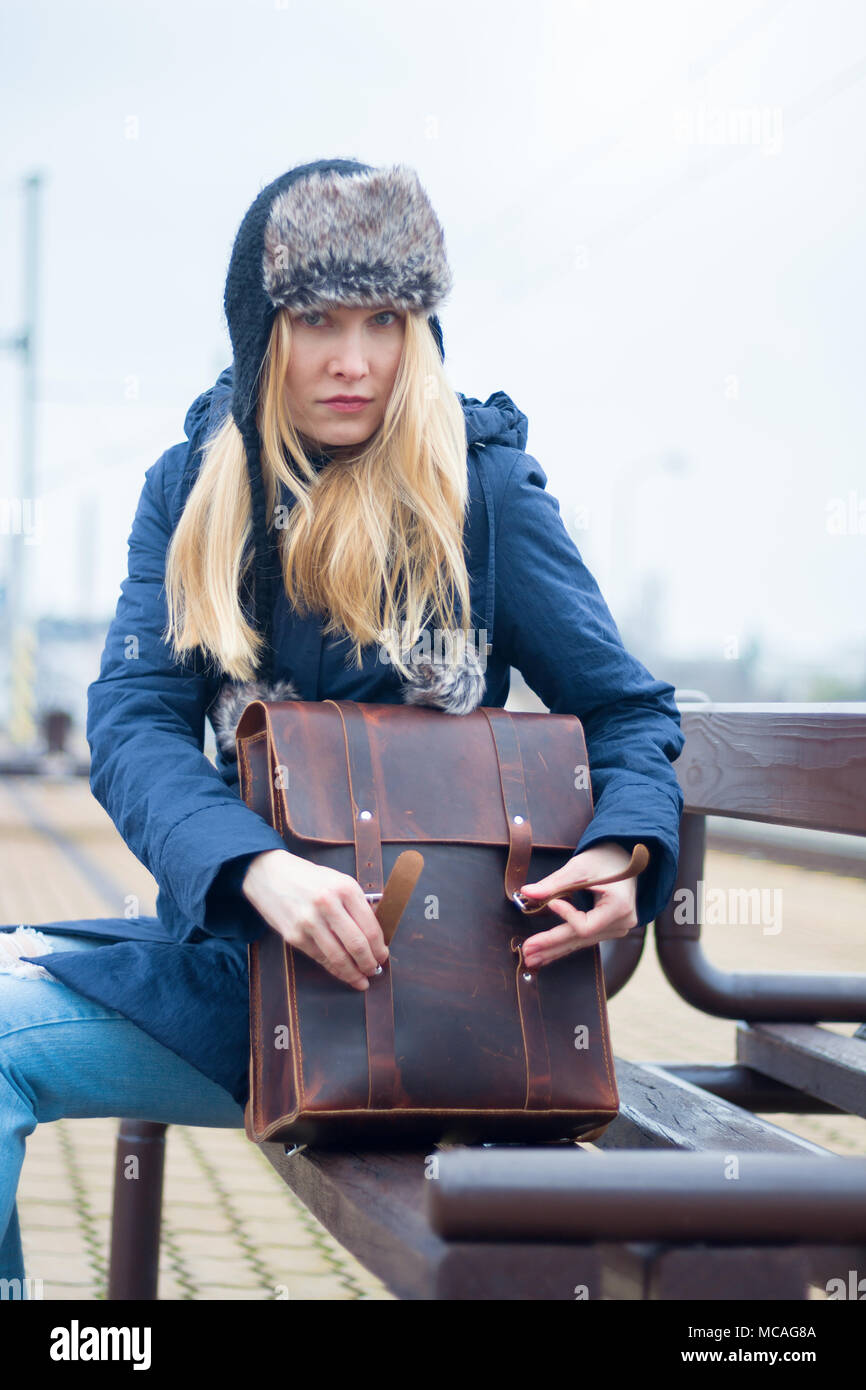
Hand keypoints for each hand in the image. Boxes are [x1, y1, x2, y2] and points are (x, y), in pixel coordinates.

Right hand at [241, 849, 388, 990]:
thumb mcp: (338, 880)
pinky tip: (342, 973)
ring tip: (361, 980)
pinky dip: (334, 969)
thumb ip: (356, 904)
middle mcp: (328, 904)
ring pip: (338, 957)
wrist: (268, 873)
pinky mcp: (294, 935)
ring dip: (353, 973)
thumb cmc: (308, 878)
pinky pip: (319, 958)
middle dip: (369, 964)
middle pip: (357, 945)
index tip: (383, 956)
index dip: (379, 948)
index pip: (370, 927)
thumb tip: (374, 937)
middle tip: (374, 971)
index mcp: (345, 888)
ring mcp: (309, 921)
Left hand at [517, 841, 641, 968]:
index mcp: (619, 906)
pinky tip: (548, 954)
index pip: (586, 925)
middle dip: (551, 945)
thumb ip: (554, 883)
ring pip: (581, 942)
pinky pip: (584, 939)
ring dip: (555, 949)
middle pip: (581, 939)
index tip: (552, 902)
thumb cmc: (604, 859)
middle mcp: (621, 922)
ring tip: (532, 958)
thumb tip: (527, 893)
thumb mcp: (579, 867)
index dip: (566, 916)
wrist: (623, 858)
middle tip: (527, 952)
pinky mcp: (609, 929)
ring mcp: (617, 928)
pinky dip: (565, 944)